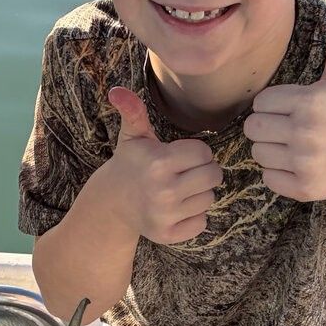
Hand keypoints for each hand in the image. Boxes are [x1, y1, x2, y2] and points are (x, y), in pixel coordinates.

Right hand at [102, 87, 222, 244]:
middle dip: (202, 171)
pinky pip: (202, 222)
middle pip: (213, 176)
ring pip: (209, 199)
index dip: (195, 152)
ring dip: (199, 193)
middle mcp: (164, 191)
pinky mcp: (168, 235)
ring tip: (178, 189)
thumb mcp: (133, 136)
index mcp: (159, 163)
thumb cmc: (130, 164)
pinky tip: (176, 209)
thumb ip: (133, 112)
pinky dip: (193, 216)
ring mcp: (166, 215)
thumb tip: (117, 91)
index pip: (204, 153)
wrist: (112, 202)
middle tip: (183, 172)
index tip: (179, 156)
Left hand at [244, 16, 325, 202]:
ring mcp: (305, 161)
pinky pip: (267, 177)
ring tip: (293, 148)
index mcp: (309, 102)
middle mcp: (306, 131)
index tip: (292, 110)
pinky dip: (277, 174)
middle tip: (287, 129)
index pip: (260, 102)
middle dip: (266, 128)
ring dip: (270, 151)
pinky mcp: (303, 186)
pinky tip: (298, 167)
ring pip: (257, 153)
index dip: (272, 106)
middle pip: (252, 128)